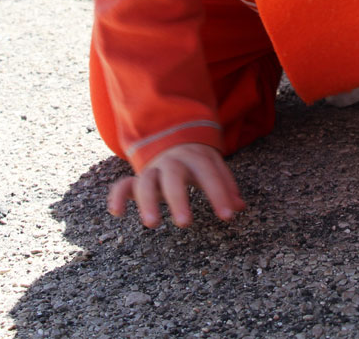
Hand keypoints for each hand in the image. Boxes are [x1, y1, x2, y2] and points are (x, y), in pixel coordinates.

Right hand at [108, 143, 245, 228]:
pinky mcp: (138, 178)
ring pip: (146, 181)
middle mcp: (172, 162)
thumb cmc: (196, 159)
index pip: (208, 172)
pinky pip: (123, 185)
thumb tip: (240, 206)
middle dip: (178, 198)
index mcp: (195, 156)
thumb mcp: (213, 165)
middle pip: (173, 176)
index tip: (228, 216)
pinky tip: (117, 212)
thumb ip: (225, 184)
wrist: (171, 135)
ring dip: (148, 201)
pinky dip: (118, 196)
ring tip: (152, 224)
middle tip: (185, 223)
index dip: (219, 193)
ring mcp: (153, 169)